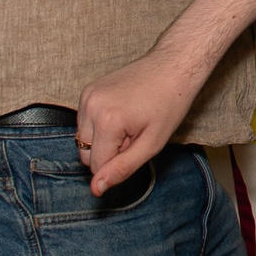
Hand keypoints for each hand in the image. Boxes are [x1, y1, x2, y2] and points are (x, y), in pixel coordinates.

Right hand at [76, 49, 207, 193]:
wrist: (172, 66)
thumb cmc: (169, 104)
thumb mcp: (152, 144)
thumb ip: (122, 169)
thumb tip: (95, 189)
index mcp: (107, 121)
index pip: (96, 166)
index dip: (117, 164)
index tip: (137, 146)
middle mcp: (90, 106)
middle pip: (85, 154)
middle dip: (108, 152)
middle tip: (135, 135)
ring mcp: (87, 95)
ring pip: (83, 139)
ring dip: (103, 140)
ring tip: (130, 123)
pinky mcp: (87, 90)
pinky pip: (84, 122)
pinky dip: (99, 125)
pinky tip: (122, 113)